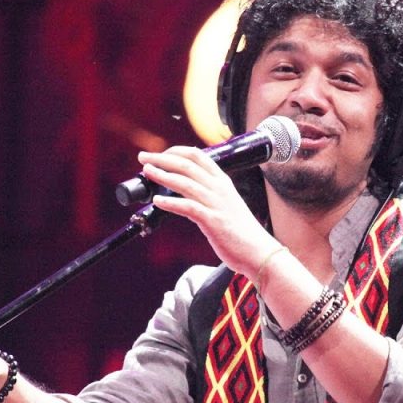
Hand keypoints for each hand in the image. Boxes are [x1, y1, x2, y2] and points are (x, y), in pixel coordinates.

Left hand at [138, 147, 278, 275]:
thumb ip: (209, 194)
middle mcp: (219, 189)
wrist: (258, 252)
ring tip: (147, 172)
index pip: (197, 155)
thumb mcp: (227, 204)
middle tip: (144, 157)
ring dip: (162, 175)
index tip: (159, 154)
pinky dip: (170, 203)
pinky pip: (188, 207)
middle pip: (187, 165)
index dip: (175, 151)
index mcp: (223, 182)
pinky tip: (157, 201)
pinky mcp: (213, 221)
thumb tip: (186, 190)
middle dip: (162, 158)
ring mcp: (216, 204)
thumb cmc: (241, 232)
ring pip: (185, 182)